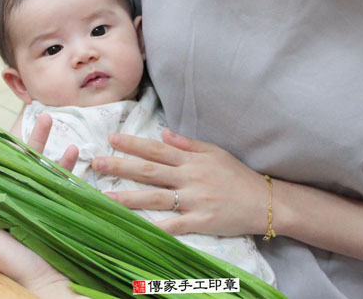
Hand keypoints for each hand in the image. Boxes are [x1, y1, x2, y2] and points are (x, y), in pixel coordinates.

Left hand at [0, 111, 82, 297]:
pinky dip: (68, 165)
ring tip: (50, 118)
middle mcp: (9, 192)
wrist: (47, 280)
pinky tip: (76, 151)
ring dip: (45, 140)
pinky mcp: (54, 203)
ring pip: (38, 161)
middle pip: (11, 155)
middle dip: (19, 131)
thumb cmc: (8, 262)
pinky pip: (61, 179)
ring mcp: (33, 196)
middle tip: (25, 107)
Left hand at [92, 129, 269, 236]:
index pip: (156, 149)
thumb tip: (164, 133)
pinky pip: (174, 225)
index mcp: (191, 160)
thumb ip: (188, 144)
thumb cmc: (237, 175)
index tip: (111, 138)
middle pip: (149, 172)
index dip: (133, 143)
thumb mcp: (215, 152)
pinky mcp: (200, 222)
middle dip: (121, 167)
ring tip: (103, 197)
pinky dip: (155, 228)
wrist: (265, 201)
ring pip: (154, 198)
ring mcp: (194, 201)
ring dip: (127, 198)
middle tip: (96, 163)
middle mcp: (189, 178)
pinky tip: (135, 229)